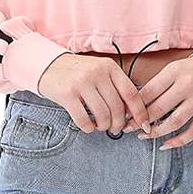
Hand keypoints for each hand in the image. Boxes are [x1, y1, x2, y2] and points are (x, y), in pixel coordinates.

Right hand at [37, 53, 151, 134]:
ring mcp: (81, 83)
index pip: (131, 93)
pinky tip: (88, 126)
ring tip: (100, 126)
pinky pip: (84, 119)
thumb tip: (132, 113)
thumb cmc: (78, 73)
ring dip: (103, 126)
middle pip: (117, 107)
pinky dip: (88, 127)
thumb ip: (115, 87)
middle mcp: (97, 73)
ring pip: (102, 115)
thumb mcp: (99, 71)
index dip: (140, 112)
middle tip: (114, 128)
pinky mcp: (67, 94)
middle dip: (118, 123)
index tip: (143, 124)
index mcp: (109, 66)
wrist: (48, 65)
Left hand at [122, 53, 192, 146]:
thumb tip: (135, 103)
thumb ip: (158, 84)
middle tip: (129, 127)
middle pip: (159, 108)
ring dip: (156, 132)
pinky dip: (179, 141)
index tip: (124, 114)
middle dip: (141, 121)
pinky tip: (166, 144)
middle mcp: (188, 85)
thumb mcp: (174, 68)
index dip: (134, 106)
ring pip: (175, 121)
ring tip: (144, 136)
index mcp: (175, 71)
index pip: (149, 91)